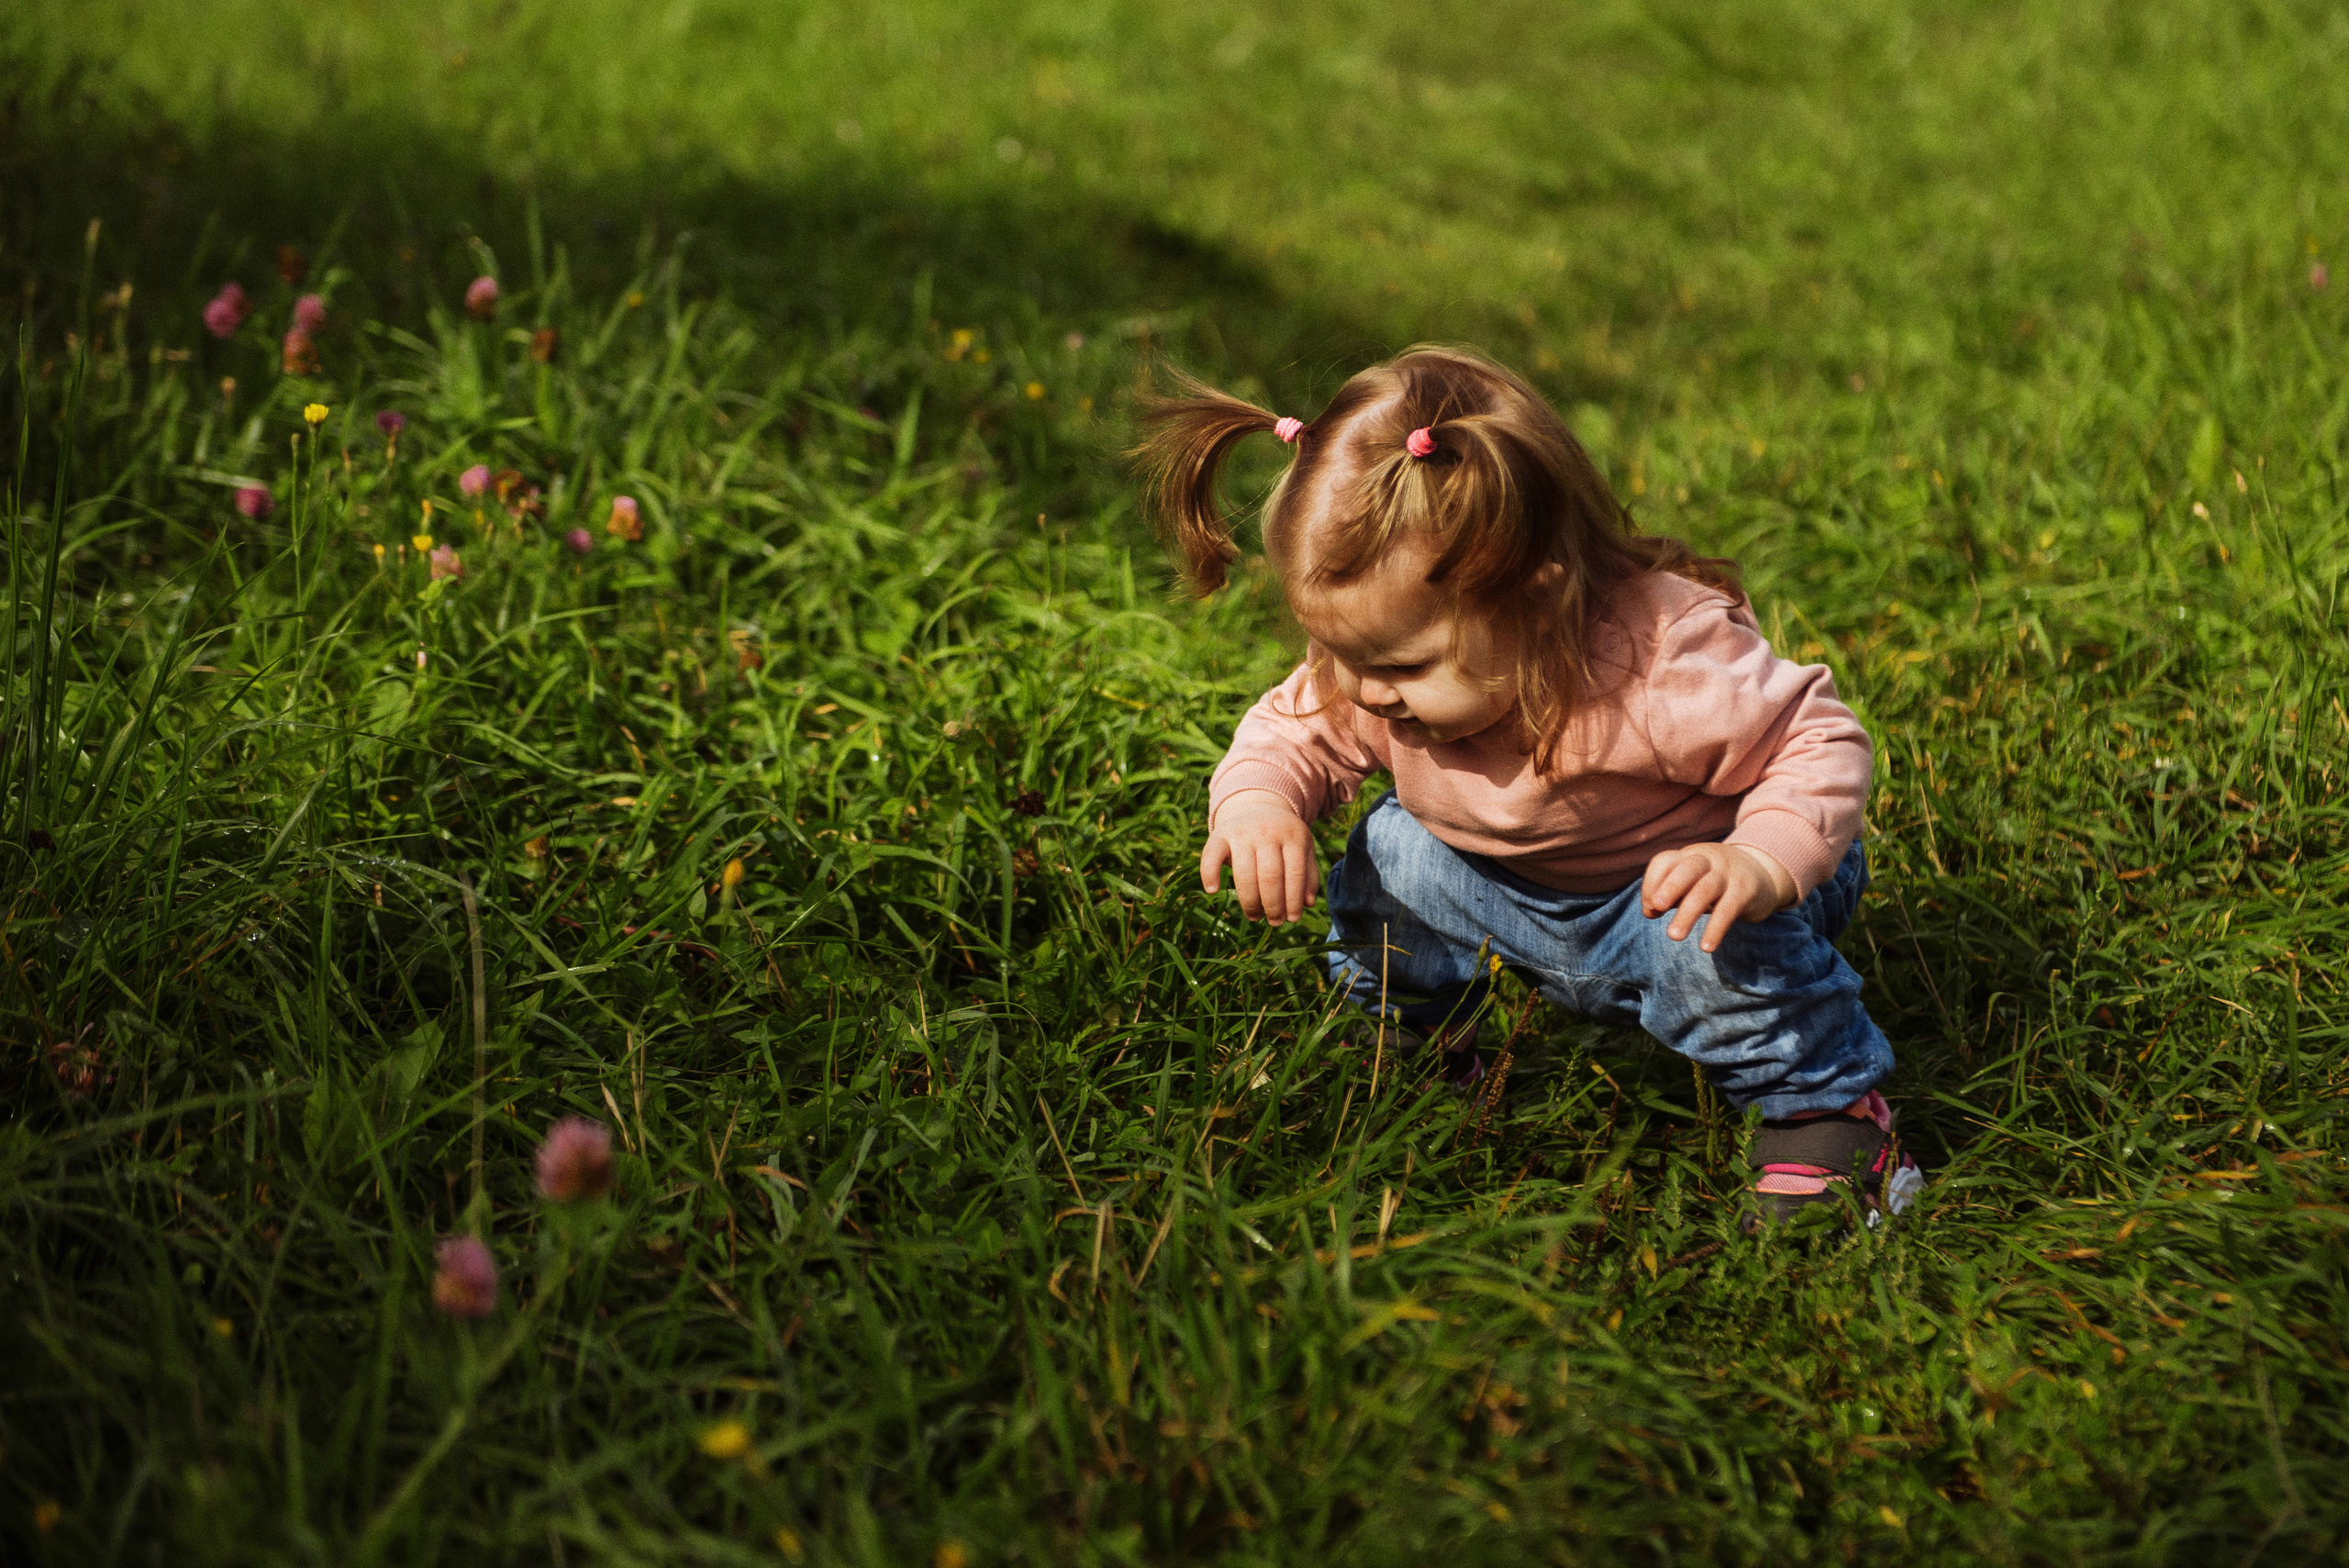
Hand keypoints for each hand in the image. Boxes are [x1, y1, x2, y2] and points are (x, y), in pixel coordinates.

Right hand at [1201, 791, 1319, 923]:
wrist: (1258, 807)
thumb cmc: (1284, 838)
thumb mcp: (1303, 849)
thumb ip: (1308, 875)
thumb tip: (1309, 903)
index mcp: (1293, 835)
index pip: (1295, 873)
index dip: (1294, 900)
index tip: (1293, 919)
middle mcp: (1267, 832)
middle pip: (1270, 876)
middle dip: (1273, 905)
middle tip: (1275, 922)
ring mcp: (1242, 832)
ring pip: (1244, 874)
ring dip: (1250, 901)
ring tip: (1255, 916)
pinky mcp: (1220, 834)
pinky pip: (1211, 855)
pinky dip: (1209, 873)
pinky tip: (1213, 891)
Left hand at [1640, 843, 1797, 952]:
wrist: (1764, 872)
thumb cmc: (1716, 882)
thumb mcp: (1692, 883)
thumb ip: (1670, 895)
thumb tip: (1649, 911)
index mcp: (1689, 856)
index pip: (1665, 861)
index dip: (1652, 882)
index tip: (1649, 908)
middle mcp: (1708, 860)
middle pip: (1688, 868)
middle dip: (1670, 887)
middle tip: (1657, 907)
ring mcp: (1729, 874)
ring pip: (1706, 889)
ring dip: (1688, 913)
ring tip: (1673, 936)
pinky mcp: (1746, 891)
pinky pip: (1729, 910)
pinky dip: (1716, 929)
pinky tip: (1706, 947)